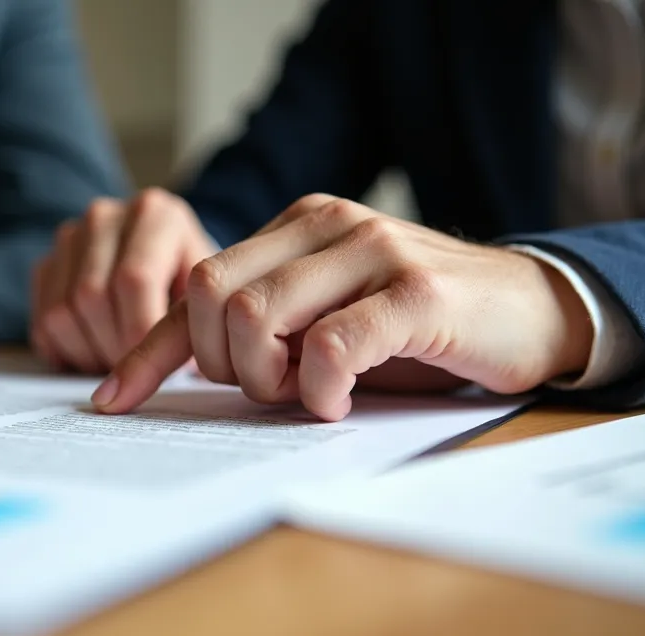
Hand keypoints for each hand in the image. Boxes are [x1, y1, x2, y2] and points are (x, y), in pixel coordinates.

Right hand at [31, 188, 216, 371]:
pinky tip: (95, 354)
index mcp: (155, 214)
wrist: (169, 264)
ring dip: (87, 354)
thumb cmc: (194, 286)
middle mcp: (106, 216)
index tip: (152, 366)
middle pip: (92, 296)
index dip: (139, 332)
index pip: (134, 278)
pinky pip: (41, 320)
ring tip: (118, 363)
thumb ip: (194, 325)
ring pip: (61, 312)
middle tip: (136, 373)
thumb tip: (181, 372)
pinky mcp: (47, 262)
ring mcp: (70, 237)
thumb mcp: (206, 297)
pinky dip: (64, 350)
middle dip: (113, 349)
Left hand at [90, 194, 593, 420]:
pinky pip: (329, 345)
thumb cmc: (417, 326)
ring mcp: (371, 251)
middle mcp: (326, 223)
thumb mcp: (327, 319)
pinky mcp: (414, 292)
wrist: (532, 310)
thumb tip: (188, 371)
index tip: (112, 400)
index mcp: (295, 225)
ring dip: (266, 376)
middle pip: (212, 295)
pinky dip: (320, 388)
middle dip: (221, 362)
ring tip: (309, 392)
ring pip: (256, 314)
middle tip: (268, 387)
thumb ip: (268, 326)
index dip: (147, 350)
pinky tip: (339, 401)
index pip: (195, 285)